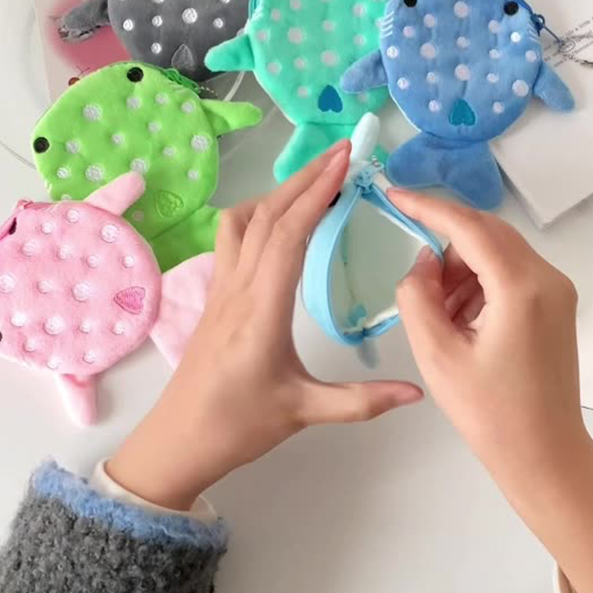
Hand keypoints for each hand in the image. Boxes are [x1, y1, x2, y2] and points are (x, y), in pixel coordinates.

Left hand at [108, 142, 422, 509]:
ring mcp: (221, 286)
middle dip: (306, 177)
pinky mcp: (215, 292)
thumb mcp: (304, 411)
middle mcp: (237, 287)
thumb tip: (416, 392)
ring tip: (316, 183)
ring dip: (279, 192)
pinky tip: (281, 222)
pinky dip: (260, 213)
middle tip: (343, 152)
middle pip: (267, 215)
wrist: (177, 440)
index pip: (289, 235)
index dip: (317, 192)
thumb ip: (361, 401)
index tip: (345, 161)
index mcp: (261, 309)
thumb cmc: (238, 424)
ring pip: (243, 220)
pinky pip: (233, 237)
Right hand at [389, 189, 592, 592]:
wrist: (545, 455)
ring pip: (498, 250)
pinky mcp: (557, 304)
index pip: (469, 227)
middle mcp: (548, 277)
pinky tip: (460, 316)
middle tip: (414, 269)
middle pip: (487, 232)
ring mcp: (557, 290)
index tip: (393, 194)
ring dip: (461, 266)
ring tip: (436, 309)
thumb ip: (418, 295)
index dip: (428, 206)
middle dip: (445, 240)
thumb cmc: (488, 412)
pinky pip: (510, 272)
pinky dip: (479, 281)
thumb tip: (424, 260)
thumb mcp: (437, 354)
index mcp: (521, 287)